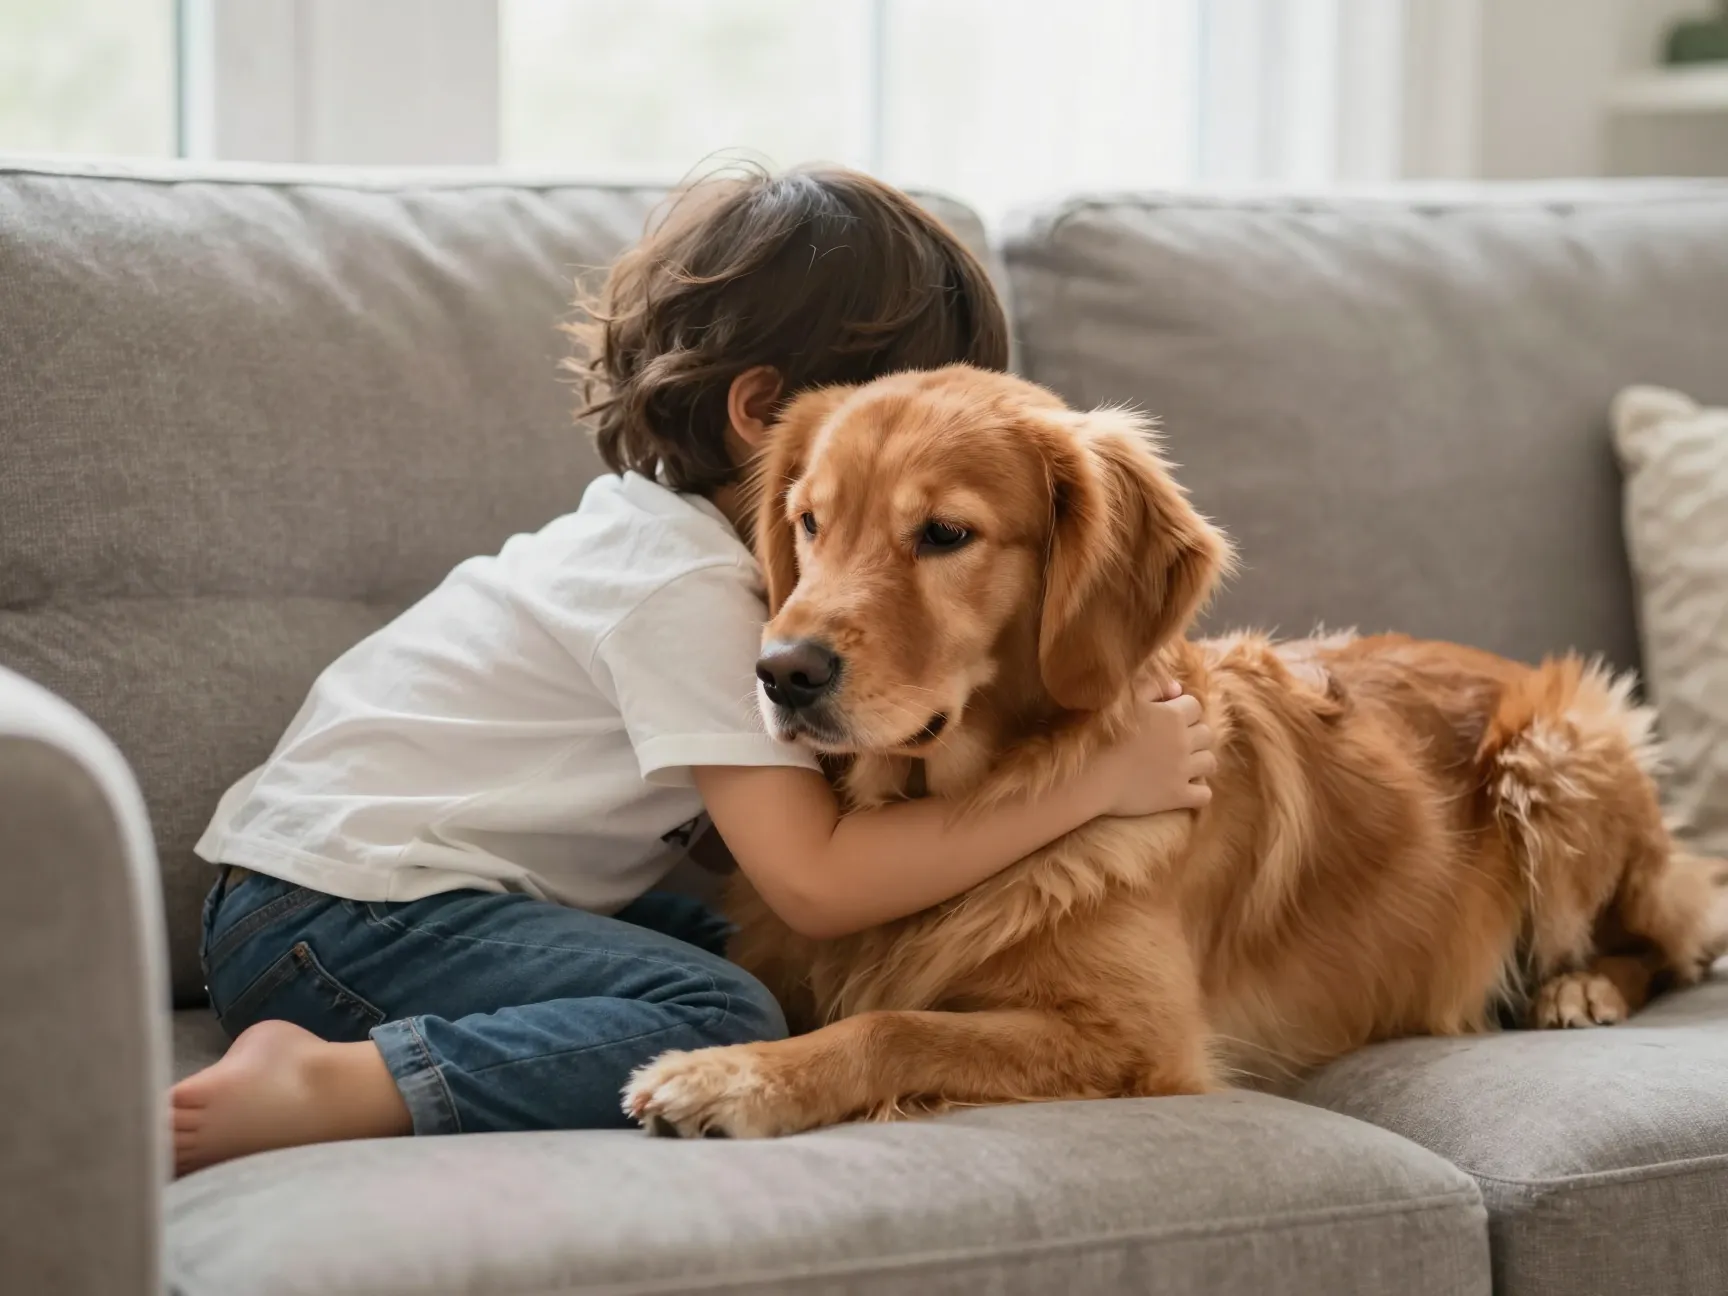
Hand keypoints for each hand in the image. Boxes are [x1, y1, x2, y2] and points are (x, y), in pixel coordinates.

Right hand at [1094, 681, 1215, 817]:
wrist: (1088, 775)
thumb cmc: (1100, 733)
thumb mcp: (1125, 699)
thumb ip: (1153, 686)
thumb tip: (1177, 689)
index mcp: (1173, 715)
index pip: (1195, 706)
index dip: (1183, 710)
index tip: (1167, 717)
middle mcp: (1184, 741)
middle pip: (1207, 733)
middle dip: (1194, 734)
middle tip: (1173, 741)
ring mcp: (1183, 770)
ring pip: (1210, 762)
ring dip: (1199, 761)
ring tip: (1182, 764)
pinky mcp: (1178, 796)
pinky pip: (1204, 794)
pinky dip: (1198, 791)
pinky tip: (1184, 788)